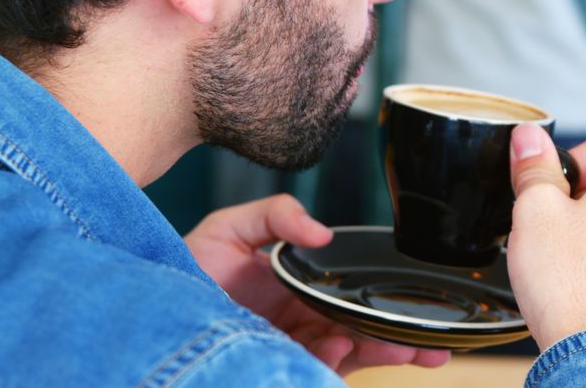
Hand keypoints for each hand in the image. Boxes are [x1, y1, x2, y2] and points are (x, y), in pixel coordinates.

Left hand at [183, 194, 449, 375]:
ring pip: (349, 355)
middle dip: (400, 337)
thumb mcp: (230, 227)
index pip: (350, 293)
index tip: (415, 298)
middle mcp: (300, 321)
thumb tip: (323, 231)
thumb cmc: (186, 267)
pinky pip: (317, 369)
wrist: (149, 310)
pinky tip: (342, 347)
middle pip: (361, 331)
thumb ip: (276, 215)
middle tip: (436, 342)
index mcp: (298, 287)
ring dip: (384, 354)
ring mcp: (290, 348)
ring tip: (418, 352)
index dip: (383, 298)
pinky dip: (336, 361)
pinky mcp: (280, 366)